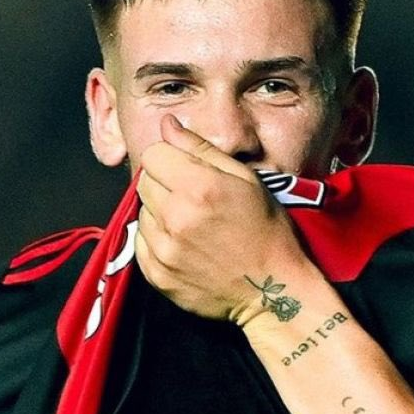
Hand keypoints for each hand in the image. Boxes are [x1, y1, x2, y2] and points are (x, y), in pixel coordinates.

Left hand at [134, 115, 311, 323]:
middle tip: (193, 198)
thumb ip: (201, 148)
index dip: (169, 158)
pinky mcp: (157, 274)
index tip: (186, 170)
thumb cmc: (266, 231)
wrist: (272, 290)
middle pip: (144, 181)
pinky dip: (157, 240)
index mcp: (198, 187)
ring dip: (160, 213)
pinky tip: (184, 244)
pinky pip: (141, 243)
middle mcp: (175, 217)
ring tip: (191, 224)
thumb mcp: (245, 179)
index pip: (153, 154)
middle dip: (163, 183)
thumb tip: (167, 124)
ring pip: (142, 212)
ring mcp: (163, 249)